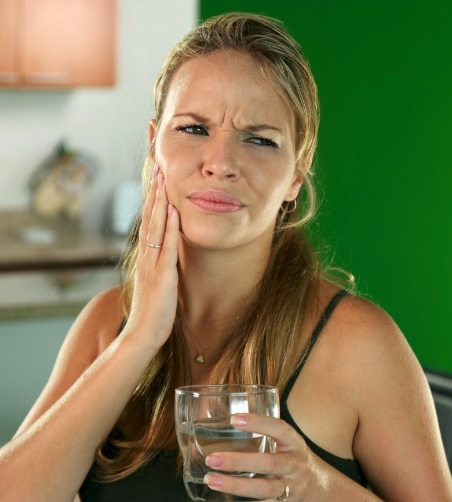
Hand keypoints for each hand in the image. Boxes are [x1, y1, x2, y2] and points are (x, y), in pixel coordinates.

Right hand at [126, 163, 179, 349]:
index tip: (157, 180)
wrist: (142, 334)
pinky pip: (166, 247)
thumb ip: (160, 266)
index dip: (153, 201)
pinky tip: (173, 211)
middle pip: (149, 218)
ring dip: (159, 202)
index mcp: (146, 258)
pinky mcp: (162, 276)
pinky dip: (169, 228)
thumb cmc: (152, 311)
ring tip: (163, 180)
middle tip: (158, 168)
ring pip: (155, 227)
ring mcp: (152, 265)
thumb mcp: (156, 282)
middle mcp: (146, 256)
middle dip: (154, 193)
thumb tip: (167, 252)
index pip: (149, 223)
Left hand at [204, 413, 312, 500]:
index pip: (278, 428)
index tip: (233, 419)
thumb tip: (228, 420)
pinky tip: (225, 500)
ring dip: (236, 485)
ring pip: (264, 488)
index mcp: (294, 443)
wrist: (320, 487)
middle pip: (268, 463)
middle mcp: (294, 464)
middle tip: (213, 459)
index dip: (257, 422)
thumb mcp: (287, 441)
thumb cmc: (294, 456)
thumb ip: (265, 432)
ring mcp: (291, 487)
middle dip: (238, 462)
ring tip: (212, 480)